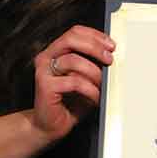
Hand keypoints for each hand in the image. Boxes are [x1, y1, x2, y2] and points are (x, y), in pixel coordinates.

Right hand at [32, 25, 114, 140]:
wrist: (50, 125)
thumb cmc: (69, 101)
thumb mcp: (86, 78)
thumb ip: (94, 65)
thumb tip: (113, 56)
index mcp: (56, 51)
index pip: (75, 32)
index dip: (95, 36)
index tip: (111, 45)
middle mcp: (47, 57)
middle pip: (71, 39)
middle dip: (95, 47)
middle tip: (110, 59)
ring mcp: (44, 71)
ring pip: (73, 60)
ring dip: (94, 72)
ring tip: (102, 84)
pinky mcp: (45, 86)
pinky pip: (74, 82)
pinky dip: (90, 89)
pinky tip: (95, 96)